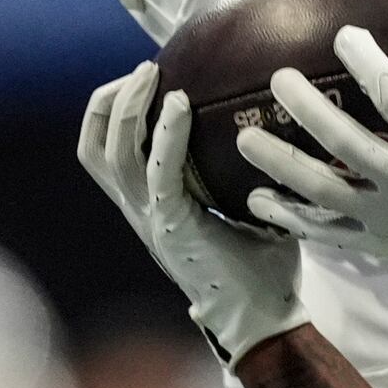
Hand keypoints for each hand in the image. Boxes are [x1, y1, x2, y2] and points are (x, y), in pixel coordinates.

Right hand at [78, 63, 308, 364]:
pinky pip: (158, 173)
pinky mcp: (174, 227)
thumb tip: (290, 135)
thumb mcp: (256, 211)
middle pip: (97, 147)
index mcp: (156, 207)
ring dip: (128, 109)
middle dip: (110, 102)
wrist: (264, 319)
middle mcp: (143, 210)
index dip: (116, 115)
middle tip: (144, 68)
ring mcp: (153, 219)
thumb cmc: (266, 270)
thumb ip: (255, 178)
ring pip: (112, 154)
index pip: (111, 154)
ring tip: (150, 74)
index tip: (145, 80)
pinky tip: (181, 105)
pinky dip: (165, 136)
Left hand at [239, 21, 387, 314]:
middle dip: (306, 110)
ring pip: (321, 189)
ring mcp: (387, 218)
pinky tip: (255, 199)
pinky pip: (325, 231)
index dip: (365, 65)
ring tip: (243, 140)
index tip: (343, 37)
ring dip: (280, 164)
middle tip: (276, 80)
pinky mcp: (377, 243)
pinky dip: (289, 218)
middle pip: (343, 143)